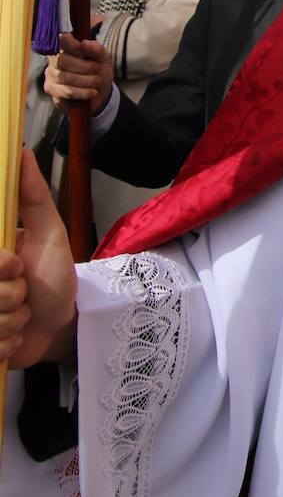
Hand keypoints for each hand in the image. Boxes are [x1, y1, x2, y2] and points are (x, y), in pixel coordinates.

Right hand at [0, 150, 76, 367]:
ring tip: (23, 313)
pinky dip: (8, 343)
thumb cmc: (54, 275)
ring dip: (13, 321)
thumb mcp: (50, 232)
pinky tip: (17, 335)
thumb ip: (33, 196)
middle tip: (25, 291)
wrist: (62, 323)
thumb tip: (22, 152)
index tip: (16, 265)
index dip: (1, 267)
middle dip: (11, 296)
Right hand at [44, 32, 112, 114]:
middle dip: (84, 66)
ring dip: (86, 80)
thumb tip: (84, 43)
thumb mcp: (102, 59)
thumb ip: (96, 49)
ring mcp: (50, 75)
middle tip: (96, 69)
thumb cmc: (98, 71)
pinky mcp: (52, 91)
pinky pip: (66, 91)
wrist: (100, 93)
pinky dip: (82, 92)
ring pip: (64, 77)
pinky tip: (92, 92)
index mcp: (66, 47)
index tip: (82, 49)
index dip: (71, 44)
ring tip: (97, 81)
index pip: (61, 40)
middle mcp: (54, 60)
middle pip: (62, 60)